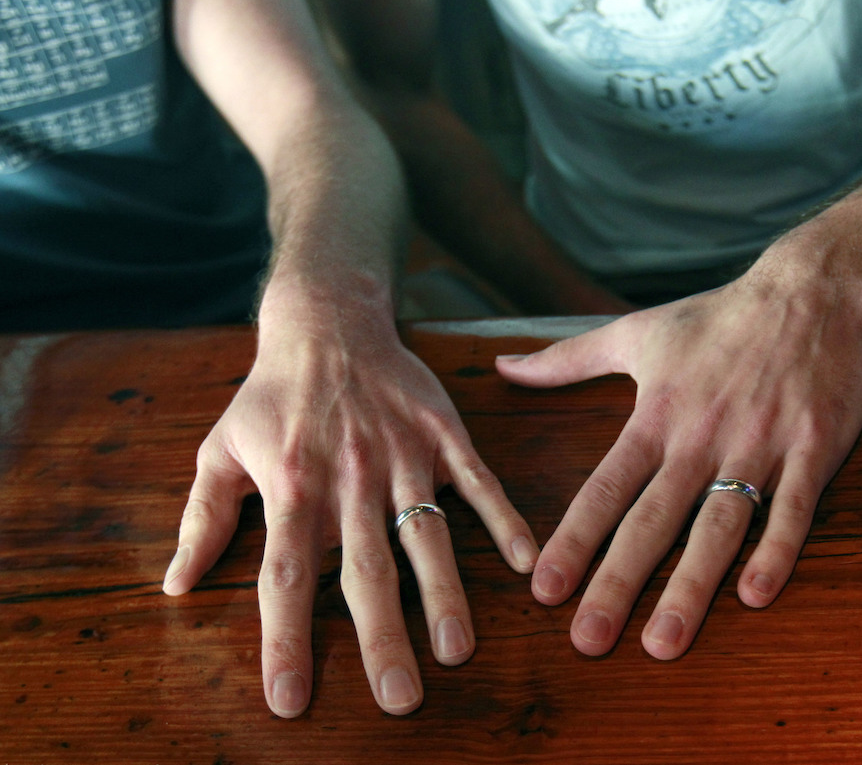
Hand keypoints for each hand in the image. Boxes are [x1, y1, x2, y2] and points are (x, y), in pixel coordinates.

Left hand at [162, 303, 537, 716]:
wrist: (329, 322)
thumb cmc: (271, 395)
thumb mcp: (221, 449)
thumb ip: (204, 519)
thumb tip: (176, 585)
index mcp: (291, 490)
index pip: (286, 580)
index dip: (286, 641)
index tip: (291, 700)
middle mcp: (348, 480)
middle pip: (365, 573)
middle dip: (382, 639)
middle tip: (399, 698)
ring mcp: (403, 457)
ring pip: (426, 536)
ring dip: (444, 594)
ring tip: (456, 649)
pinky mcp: (443, 435)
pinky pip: (477, 483)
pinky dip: (502, 520)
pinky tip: (523, 563)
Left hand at [496, 275, 861, 658]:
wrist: (810, 291)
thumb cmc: (715, 317)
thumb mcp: (635, 333)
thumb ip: (565, 359)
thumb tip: (502, 366)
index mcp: (657, 414)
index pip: (606, 487)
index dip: (575, 540)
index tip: (545, 592)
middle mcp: (702, 436)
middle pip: (655, 519)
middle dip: (619, 582)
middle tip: (589, 641)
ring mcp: (760, 442)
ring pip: (720, 523)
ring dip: (692, 585)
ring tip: (664, 641)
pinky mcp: (813, 446)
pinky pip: (795, 506)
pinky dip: (777, 549)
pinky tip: (755, 594)